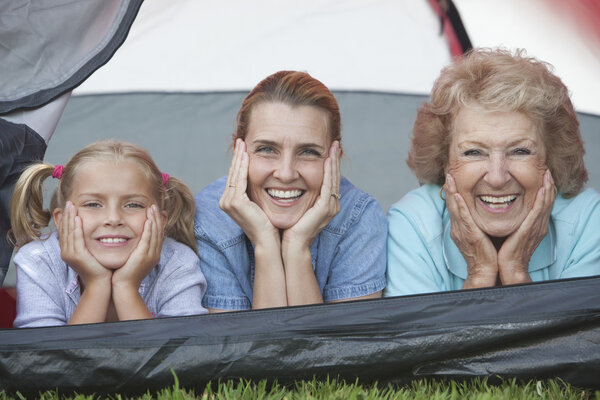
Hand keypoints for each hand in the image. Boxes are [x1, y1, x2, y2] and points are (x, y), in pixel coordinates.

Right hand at [56, 201, 111, 285]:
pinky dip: (76, 228)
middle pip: (64, 229)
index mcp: (68, 251)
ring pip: (69, 232)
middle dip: (67, 215)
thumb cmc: (99, 268)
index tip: (69, 207)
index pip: (65, 231)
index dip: (66, 218)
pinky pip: (76, 238)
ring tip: (72, 206)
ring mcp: (70, 254)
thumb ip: (87, 242)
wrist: (101, 283)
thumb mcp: (90, 252)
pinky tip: (78, 218)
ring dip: (70, 218)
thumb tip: (91, 232)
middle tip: (69, 202)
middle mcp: (66, 252)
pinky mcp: (77, 256)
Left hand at [112, 205, 163, 288]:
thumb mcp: (133, 260)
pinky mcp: (143, 256)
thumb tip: (132, 242)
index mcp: (153, 255)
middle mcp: (155, 254)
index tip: (156, 212)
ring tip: (152, 208)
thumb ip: (135, 250)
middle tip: (155, 206)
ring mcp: (151, 255)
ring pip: (155, 234)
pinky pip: (148, 239)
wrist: (123, 287)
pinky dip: (149, 229)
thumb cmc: (124, 274)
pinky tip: (149, 220)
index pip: (158, 235)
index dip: (158, 223)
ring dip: (154, 220)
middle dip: (158, 218)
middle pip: (159, 232)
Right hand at [219, 139, 278, 243]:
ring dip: (239, 157)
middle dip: (237, 156)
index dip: (238, 162)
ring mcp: (228, 202)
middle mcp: (225, 202)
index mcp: (229, 202)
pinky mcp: (235, 202)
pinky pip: (240, 179)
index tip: (243, 148)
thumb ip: (254, 192)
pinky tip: (247, 155)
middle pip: (232, 173)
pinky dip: (243, 166)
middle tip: (241, 141)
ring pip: (235, 174)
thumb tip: (261, 179)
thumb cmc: (268, 225)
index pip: (234, 177)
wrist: (268, 240)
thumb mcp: (259, 204)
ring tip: (243, 144)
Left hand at [282, 141, 340, 248]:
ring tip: (334, 147)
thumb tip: (290, 182)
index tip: (329, 150)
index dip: (331, 165)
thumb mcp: (297, 207)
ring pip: (334, 179)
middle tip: (335, 143)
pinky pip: (329, 185)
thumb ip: (300, 195)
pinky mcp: (325, 208)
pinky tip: (328, 160)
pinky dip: (329, 172)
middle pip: (335, 177)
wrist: (292, 245)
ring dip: (334, 162)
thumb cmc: (291, 228)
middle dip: (335, 159)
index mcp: (327, 204)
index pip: (330, 180)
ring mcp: (330, 207)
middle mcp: (332, 205)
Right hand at [444, 174, 497, 287]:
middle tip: (448, 172)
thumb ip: (477, 224)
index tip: (452, 178)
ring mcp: (462, 231)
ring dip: (452, 192)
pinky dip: (460, 206)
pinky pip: (463, 218)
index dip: (452, 192)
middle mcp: (458, 228)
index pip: (455, 206)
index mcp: (460, 228)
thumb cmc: (485, 255)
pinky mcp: (469, 235)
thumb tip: (481, 214)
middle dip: (449, 188)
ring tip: (450, 178)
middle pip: (451, 204)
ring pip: (455, 208)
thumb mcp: (478, 236)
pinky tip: (458, 196)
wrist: (484, 272)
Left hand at [497, 169, 554, 283]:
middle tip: (547, 170)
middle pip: (547, 201)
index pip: (542, 204)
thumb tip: (502, 210)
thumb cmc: (507, 251)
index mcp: (534, 226)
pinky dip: (542, 199)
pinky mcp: (530, 230)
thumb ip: (512, 221)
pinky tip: (542, 189)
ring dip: (547, 188)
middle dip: (548, 185)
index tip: (542, 176)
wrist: (509, 268)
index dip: (544, 190)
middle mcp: (538, 225)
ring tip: (546, 174)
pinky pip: (538, 212)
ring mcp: (536, 228)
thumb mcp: (512, 232)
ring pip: (545, 204)